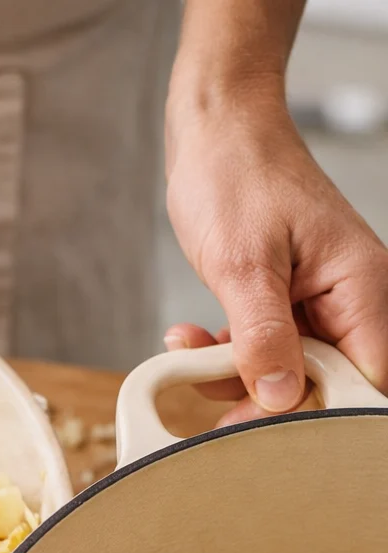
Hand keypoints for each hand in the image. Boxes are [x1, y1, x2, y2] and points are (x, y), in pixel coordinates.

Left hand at [166, 79, 387, 420]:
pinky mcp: (284, 305)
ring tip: (188, 351)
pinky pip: (262, 351)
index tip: (264, 421)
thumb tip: (279, 396)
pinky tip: (189, 339)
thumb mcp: (243, 264)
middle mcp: (348, 300)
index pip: (365, 377)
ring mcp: (316, 304)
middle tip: (211, 402)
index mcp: (360, 287)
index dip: (320, 411)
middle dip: (264, 399)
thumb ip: (263, 335)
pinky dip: (224, 355)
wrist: (215, 129)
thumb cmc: (238, 173)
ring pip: (286, 374)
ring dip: (232, 376)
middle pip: (324, 385)